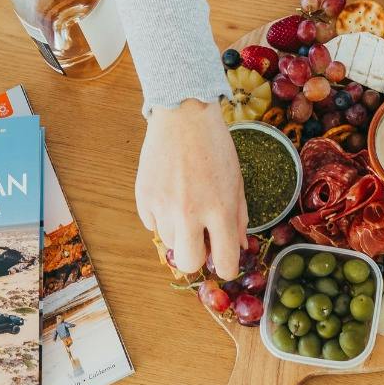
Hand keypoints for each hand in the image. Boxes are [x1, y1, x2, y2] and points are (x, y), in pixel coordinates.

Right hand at [135, 98, 248, 279]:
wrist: (184, 116)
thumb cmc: (215, 147)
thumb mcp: (237, 181)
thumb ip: (239, 217)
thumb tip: (240, 246)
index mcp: (221, 209)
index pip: (225, 262)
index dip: (226, 268)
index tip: (224, 263)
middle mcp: (191, 212)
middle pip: (189, 264)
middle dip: (196, 259)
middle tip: (200, 242)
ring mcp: (164, 206)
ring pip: (169, 244)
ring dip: (179, 233)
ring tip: (185, 205)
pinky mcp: (143, 198)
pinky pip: (152, 224)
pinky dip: (161, 217)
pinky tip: (170, 194)